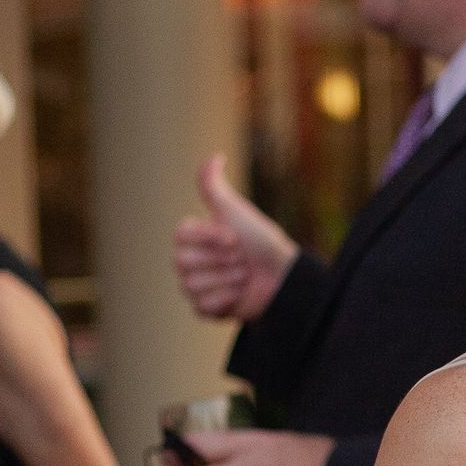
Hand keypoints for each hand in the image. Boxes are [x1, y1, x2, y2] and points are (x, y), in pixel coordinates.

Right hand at [173, 154, 298, 322]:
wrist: (283, 276)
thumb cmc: (261, 241)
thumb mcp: (237, 210)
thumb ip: (215, 185)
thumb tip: (214, 156)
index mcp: (192, 237)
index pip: (181, 236)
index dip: (209, 238)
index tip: (234, 239)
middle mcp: (188, 261)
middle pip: (182, 262)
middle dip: (222, 260)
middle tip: (242, 259)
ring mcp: (195, 286)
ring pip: (192, 285)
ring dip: (227, 280)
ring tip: (244, 276)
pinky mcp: (206, 309)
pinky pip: (201, 306)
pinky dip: (225, 301)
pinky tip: (239, 295)